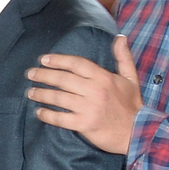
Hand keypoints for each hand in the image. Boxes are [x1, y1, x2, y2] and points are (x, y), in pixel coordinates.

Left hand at [26, 35, 141, 154]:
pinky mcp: (84, 124)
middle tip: (30, 74)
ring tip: (30, 92)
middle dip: (43, 75)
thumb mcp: (131, 78)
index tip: (43, 59)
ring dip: (41, 94)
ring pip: (59, 98)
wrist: (138, 132)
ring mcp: (88, 108)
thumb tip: (120, 37)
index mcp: (104, 78)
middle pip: (63, 79)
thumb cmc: (132, 105)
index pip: (76, 64)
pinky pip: (60, 118)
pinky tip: (39, 112)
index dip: (58, 60)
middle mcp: (95, 90)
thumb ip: (123, 57)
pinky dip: (47, 115)